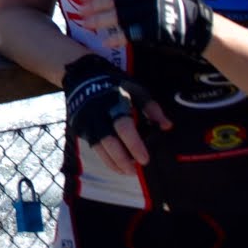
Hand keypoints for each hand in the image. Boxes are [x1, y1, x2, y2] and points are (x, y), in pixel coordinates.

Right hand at [62, 54, 170, 174]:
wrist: (83, 76)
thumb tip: (167, 126)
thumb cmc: (115, 83)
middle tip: (135, 171)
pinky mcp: (80, 127)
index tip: (145, 160)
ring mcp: (87, 121)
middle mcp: (98, 114)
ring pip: (99, 147)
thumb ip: (151, 108)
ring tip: (127, 171)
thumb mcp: (135, 89)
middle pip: (108, 141)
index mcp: (113, 102)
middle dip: (122, 159)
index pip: (124, 127)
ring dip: (113, 162)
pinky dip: (104, 158)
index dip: (134, 145)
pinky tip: (115, 165)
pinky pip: (93, 146)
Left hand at [97, 0, 214, 55]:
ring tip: (86, 24)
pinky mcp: (155, 29)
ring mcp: (151, 12)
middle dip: (94, 5)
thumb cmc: (166, 7)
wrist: (194, 24)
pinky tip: (104, 41)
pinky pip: (130, 33)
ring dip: (100, 20)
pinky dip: (116, 37)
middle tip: (79, 10)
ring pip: (119, 16)